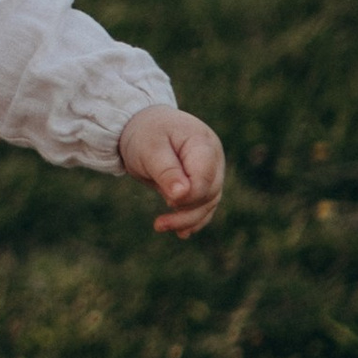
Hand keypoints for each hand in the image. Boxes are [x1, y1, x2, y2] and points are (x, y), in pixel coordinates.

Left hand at [120, 104, 224, 236]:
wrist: (143, 124)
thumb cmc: (145, 133)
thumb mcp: (150, 149)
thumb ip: (166, 171)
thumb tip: (181, 196)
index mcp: (203, 144)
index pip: (205, 178)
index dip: (189, 195)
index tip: (167, 201)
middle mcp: (214, 158)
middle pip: (210, 193)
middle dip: (187, 212)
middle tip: (159, 224)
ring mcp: (211, 170)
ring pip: (209, 202)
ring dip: (189, 219)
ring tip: (161, 226)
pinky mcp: (203, 181)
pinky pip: (204, 204)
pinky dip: (193, 218)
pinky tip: (181, 233)